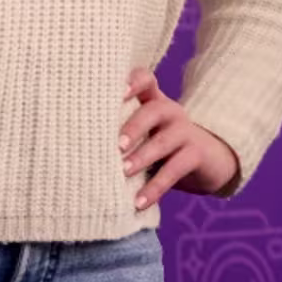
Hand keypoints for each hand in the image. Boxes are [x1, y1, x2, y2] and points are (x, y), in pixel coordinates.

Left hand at [118, 68, 239, 208]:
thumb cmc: (161, 147)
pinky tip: (139, 202)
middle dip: (133, 126)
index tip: (116, 92)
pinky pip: (175, 169)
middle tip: (116, 145)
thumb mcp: (144, 134)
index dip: (132, 82)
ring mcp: (186, 131)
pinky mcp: (197, 154)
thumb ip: (120, 134)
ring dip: (142, 157)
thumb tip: (71, 147)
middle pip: (154, 110)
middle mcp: (170, 111)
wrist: (209, 161)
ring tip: (123, 172)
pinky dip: (156, 187)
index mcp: (154, 101)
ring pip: (164, 141)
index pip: (145, 79)